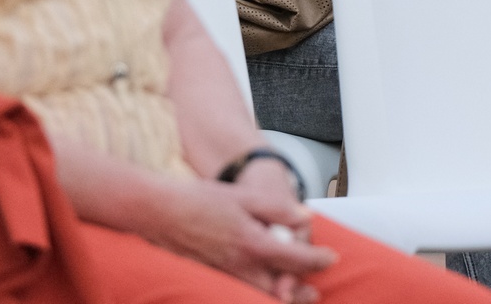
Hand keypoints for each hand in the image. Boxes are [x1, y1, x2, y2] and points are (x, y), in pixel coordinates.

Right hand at [142, 173, 332, 302]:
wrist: (159, 212)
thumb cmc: (201, 199)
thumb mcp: (245, 196)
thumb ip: (278, 208)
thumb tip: (306, 217)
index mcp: (252, 242)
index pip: (295, 258)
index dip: (317, 260)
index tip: (331, 258)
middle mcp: (239, 264)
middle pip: (278, 289)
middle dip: (299, 293)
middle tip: (315, 293)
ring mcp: (223, 274)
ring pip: (257, 295)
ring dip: (278, 297)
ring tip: (293, 297)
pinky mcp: (211, 277)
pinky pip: (237, 292)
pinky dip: (254, 294)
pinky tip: (261, 289)